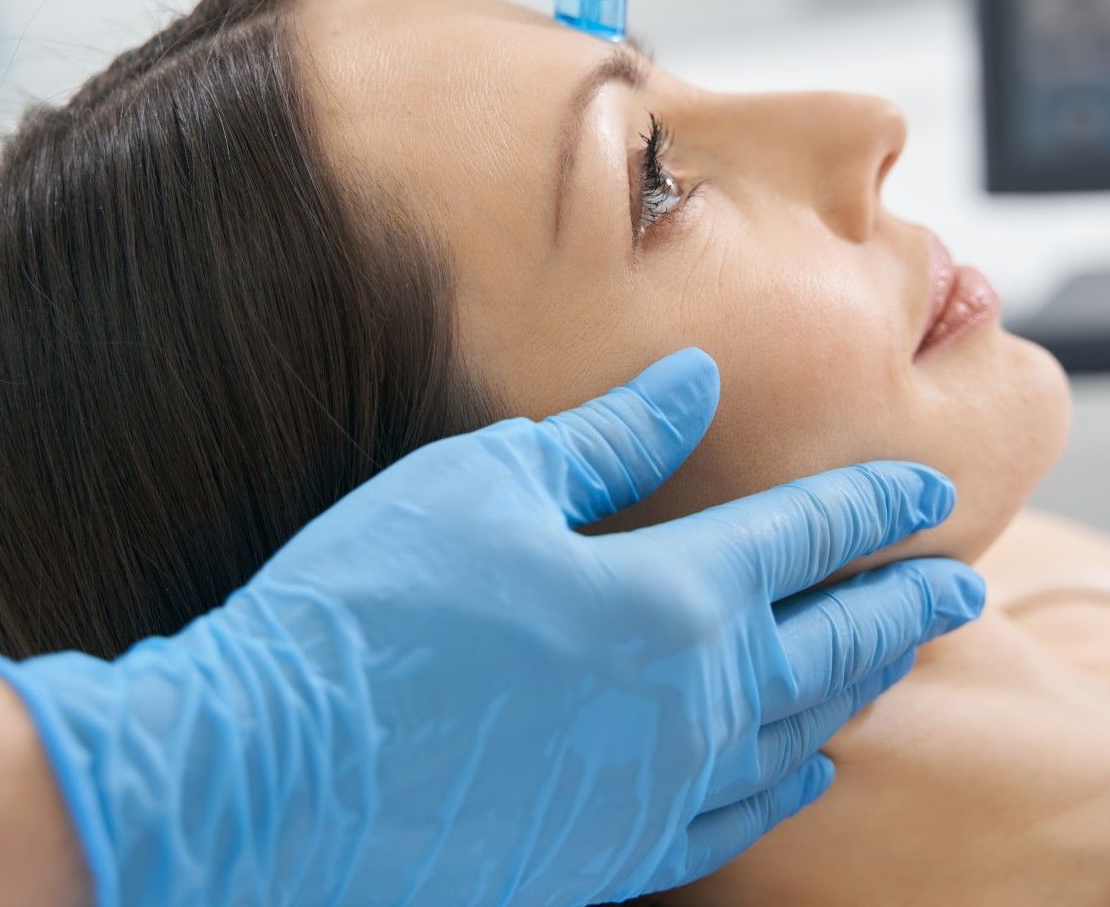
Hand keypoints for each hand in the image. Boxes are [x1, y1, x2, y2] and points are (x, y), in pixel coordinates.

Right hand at [0, 349, 983, 905]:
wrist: (277, 764)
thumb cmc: (378, 598)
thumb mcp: (489, 480)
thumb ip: (611, 439)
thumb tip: (695, 384)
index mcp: (665, 599)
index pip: (803, 537)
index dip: (870, 506)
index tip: (926, 490)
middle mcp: (687, 706)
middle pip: (831, 647)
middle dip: (902, 609)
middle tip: (958, 588)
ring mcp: (653, 791)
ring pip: (796, 736)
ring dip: (853, 690)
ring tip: (887, 661)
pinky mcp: (609, 852)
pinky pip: (735, 819)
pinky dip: (784, 781)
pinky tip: (799, 765)